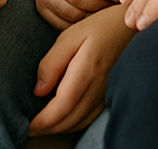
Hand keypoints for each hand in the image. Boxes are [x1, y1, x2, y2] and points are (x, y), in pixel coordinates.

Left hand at [28, 5, 134, 134]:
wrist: (130, 28)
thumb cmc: (98, 27)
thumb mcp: (69, 36)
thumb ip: (52, 63)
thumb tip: (38, 91)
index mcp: (86, 72)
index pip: (61, 107)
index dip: (43, 121)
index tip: (27, 126)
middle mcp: (98, 88)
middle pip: (69, 120)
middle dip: (47, 129)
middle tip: (28, 129)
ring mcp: (106, 95)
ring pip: (79, 122)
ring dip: (59, 129)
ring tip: (40, 127)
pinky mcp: (109, 96)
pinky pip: (89, 118)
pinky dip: (72, 124)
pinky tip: (61, 119)